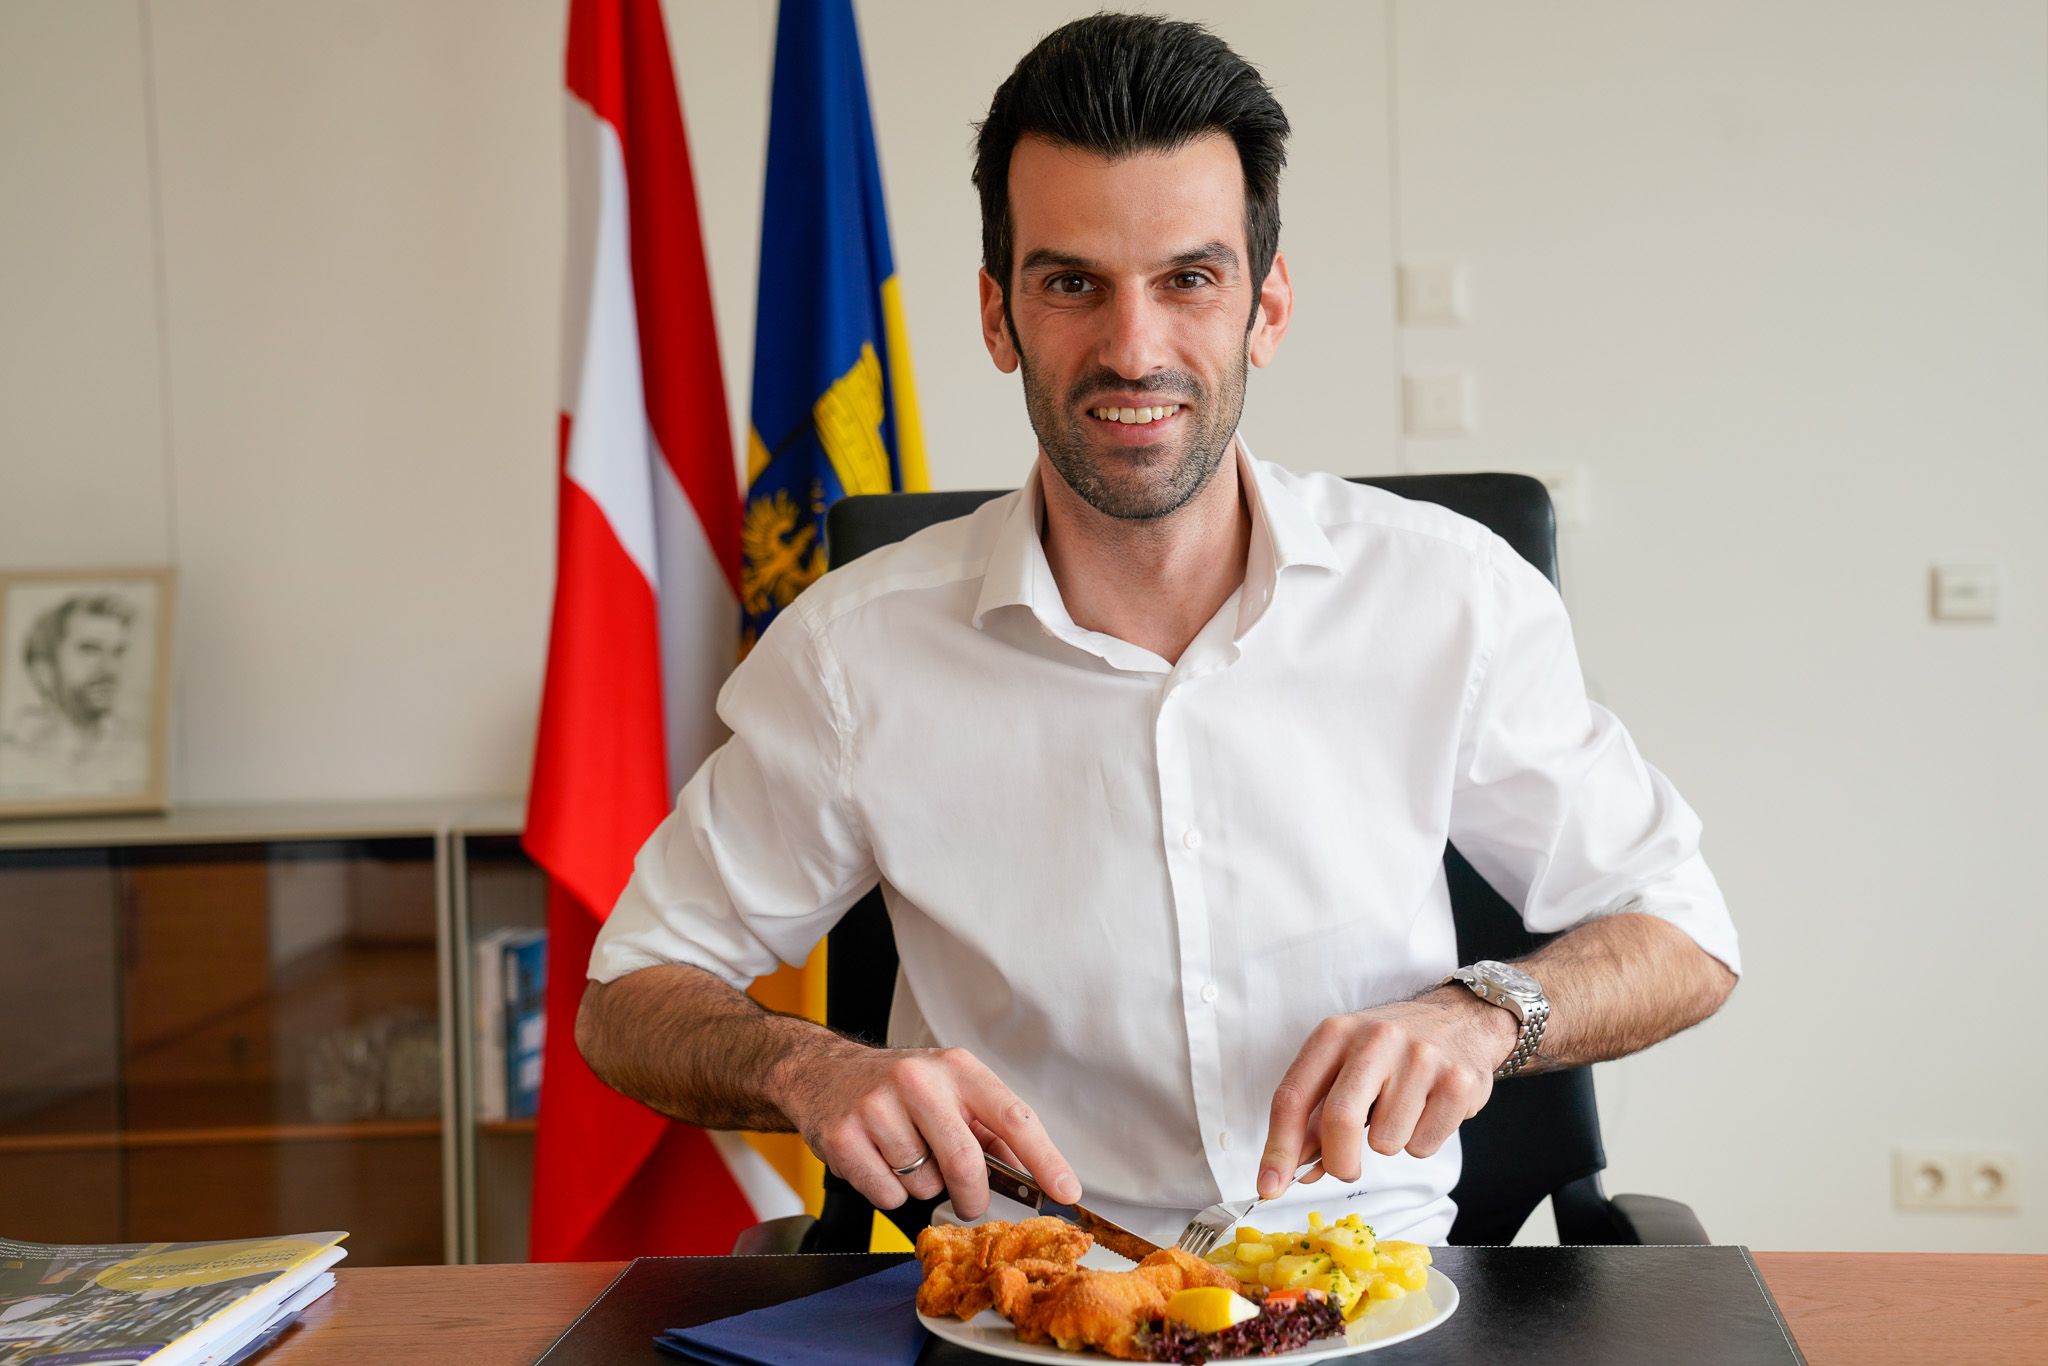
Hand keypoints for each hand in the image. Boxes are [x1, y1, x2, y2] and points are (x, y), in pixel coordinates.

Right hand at [774, 1043, 1080, 1217]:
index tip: (1065, 1192)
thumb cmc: (898, 1088)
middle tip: (970, 1202)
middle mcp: (919, 1080)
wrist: (822, 1072)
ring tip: (906, 1157)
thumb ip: (990, 1131)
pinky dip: (890, 1191)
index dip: (1044, 1159)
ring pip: (924, 1183)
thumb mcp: (951, 1091)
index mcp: (958, 1069)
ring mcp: (878, 1106)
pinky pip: (887, 1193)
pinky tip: (879, 1161)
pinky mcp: (846, 1135)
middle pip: (966, 1162)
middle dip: (973, 1197)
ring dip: (923, 1187)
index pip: (1013, 1116)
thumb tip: (1032, 1177)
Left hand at [1258, 989, 1514, 1197]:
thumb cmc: (1389, 1051)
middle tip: (1344, 1171)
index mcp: (1335, 1033)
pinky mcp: (1458, 1082)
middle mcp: (1376, 1038)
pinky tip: (1426, 1111)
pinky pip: (1423, 1146)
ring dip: (1387, 1144)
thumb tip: (1291, 1172)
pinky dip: (1420, 1142)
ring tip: (1400, 1113)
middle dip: (1337, 1162)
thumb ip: (1315, 1118)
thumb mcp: (1343, 1066)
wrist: (1459, 1021)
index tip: (1270, 1187)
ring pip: (1386, 1143)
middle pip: (1340, 1119)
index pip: (1293, 1096)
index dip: (1278, 1149)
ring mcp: (1421, 1057)